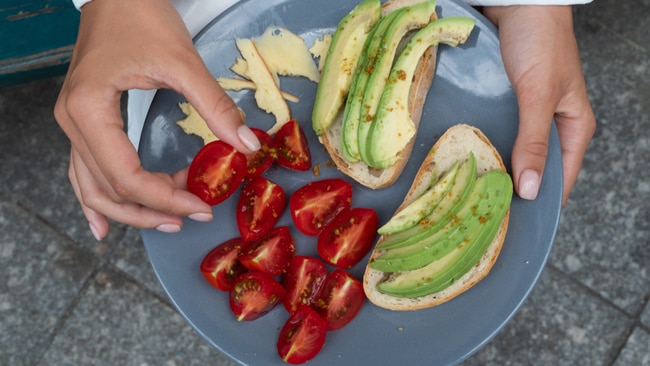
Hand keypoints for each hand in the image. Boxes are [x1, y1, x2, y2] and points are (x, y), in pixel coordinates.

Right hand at [54, 0, 259, 239]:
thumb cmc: (141, 15)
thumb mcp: (182, 60)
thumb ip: (214, 105)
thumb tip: (247, 145)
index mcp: (89, 109)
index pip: (127, 176)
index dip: (166, 198)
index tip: (202, 206)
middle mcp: (72, 123)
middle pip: (108, 189)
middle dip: (152, 210)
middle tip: (192, 216)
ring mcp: (73, 124)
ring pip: (93, 187)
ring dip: (130, 210)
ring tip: (166, 223)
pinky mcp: (83, 122)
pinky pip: (83, 172)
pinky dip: (96, 199)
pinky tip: (105, 224)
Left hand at [482, 6, 595, 204]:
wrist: (518, 1)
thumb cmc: (539, 43)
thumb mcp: (538, 96)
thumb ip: (533, 141)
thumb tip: (532, 190)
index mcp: (573, 127)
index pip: (562, 177)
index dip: (541, 201)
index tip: (514, 223)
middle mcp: (549, 123)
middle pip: (534, 167)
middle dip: (512, 186)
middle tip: (483, 209)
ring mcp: (524, 113)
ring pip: (511, 149)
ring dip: (493, 164)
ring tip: (469, 188)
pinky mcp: (503, 101)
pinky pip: (494, 129)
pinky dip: (481, 142)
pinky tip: (463, 155)